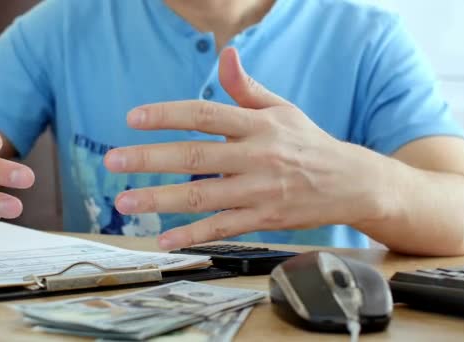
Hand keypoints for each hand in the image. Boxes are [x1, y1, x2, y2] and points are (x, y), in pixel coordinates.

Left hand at [105, 48, 385, 248]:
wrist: (351, 182)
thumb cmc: (310, 143)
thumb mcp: (282, 109)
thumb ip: (247, 87)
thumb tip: (225, 54)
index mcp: (258, 124)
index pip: (204, 115)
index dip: (167, 115)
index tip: (133, 119)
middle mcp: (257, 155)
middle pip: (196, 156)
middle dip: (150, 159)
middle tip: (113, 160)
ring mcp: (260, 190)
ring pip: (204, 196)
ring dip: (161, 200)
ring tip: (125, 202)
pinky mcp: (265, 219)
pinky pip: (223, 228)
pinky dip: (192, 235)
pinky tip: (164, 239)